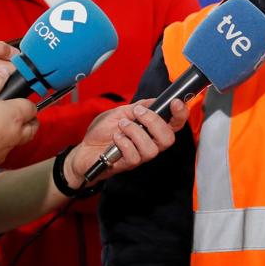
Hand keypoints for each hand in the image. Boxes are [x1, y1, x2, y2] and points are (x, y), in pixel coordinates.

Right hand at [0, 67, 38, 177]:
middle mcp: (14, 135)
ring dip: (12, 136)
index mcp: (14, 115)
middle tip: (18, 116)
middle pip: (32, 129)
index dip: (26, 102)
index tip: (19, 100)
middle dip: (28, 122)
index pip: (31, 107)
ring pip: (16, 143)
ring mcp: (3, 151)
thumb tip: (3, 72)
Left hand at [63, 99, 189, 187]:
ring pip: (152, 148)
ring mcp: (140, 155)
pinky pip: (134, 156)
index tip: (175, 103)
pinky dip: (124, 142)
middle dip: (154, 122)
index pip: (175, 124)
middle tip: (137, 114)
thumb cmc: (103, 131)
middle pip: (168, 138)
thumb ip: (139, 107)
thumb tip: (155, 101)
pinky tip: (115, 138)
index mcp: (152, 129)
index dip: (180, 114)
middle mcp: (151, 143)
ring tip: (121, 126)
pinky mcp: (128, 164)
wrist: (84, 149)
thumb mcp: (121, 112)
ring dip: (135, 132)